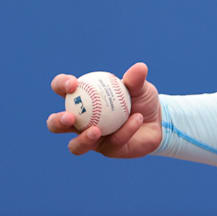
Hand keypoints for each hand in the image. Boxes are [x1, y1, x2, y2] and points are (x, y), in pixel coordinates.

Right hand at [47, 62, 162, 157]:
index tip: (73, 84)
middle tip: (70, 117)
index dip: (61, 85)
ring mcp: (91, 138)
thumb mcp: (141, 88)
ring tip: (95, 130)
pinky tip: (137, 120)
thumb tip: (139, 68)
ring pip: (76, 145)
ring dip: (82, 139)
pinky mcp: (107, 150)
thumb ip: (136, 80)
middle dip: (58, 121)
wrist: (158, 121)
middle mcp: (81, 121)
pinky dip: (125, 131)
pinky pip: (112, 143)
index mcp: (83, 99)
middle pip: (56, 123)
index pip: (63, 90)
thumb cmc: (142, 101)